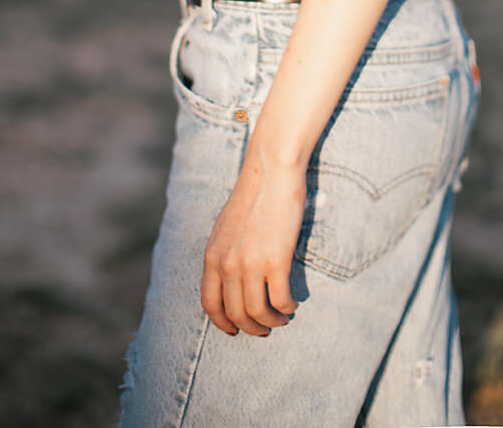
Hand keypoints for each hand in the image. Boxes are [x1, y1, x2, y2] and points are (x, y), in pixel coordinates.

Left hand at [201, 150, 304, 336]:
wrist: (270, 172)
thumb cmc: (252, 196)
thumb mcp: (225, 228)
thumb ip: (223, 254)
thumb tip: (229, 282)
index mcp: (212, 256)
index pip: (210, 304)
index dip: (223, 323)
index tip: (235, 330)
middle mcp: (227, 264)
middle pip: (236, 314)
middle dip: (252, 328)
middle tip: (266, 327)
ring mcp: (251, 263)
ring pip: (258, 312)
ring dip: (272, 321)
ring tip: (282, 317)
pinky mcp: (276, 260)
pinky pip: (280, 299)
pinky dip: (287, 307)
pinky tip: (292, 303)